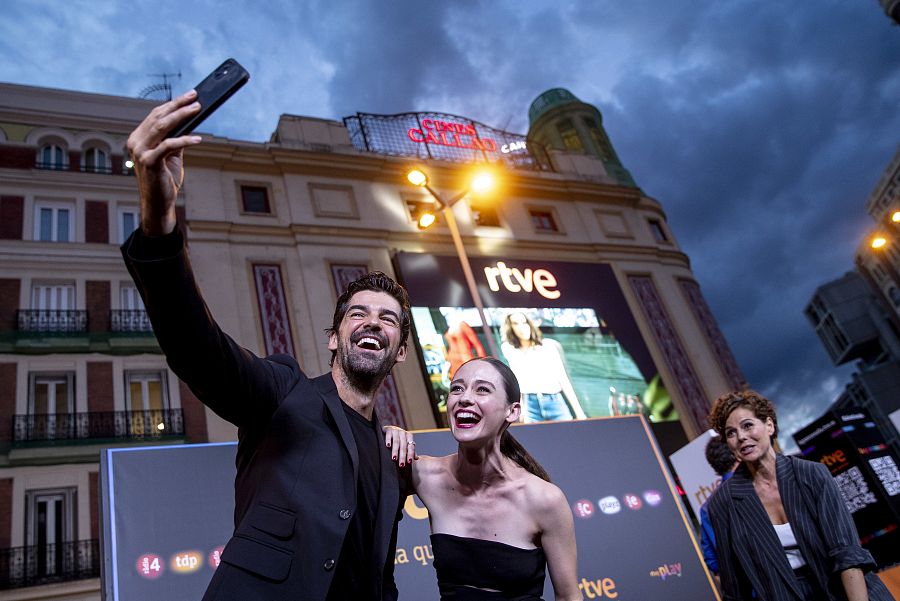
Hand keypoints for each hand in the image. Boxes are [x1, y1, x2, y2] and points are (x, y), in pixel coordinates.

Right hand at [126, 90, 202, 235]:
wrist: (159, 203)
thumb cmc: (165, 179)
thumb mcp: (171, 156)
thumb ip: (175, 140)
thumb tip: (189, 123)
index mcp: (139, 138)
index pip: (156, 115)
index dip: (173, 104)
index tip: (189, 96)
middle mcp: (136, 142)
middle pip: (158, 117)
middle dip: (178, 105)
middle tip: (195, 98)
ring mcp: (140, 151)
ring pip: (162, 126)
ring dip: (181, 116)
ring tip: (197, 109)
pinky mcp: (149, 162)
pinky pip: (169, 145)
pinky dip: (184, 140)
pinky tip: (198, 138)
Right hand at [383, 425, 416, 467]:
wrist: (390, 428)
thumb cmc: (399, 438)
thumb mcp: (405, 443)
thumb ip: (410, 450)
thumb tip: (416, 458)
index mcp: (409, 436)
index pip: (411, 446)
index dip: (410, 454)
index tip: (409, 462)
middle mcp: (403, 433)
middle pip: (403, 446)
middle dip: (402, 456)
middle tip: (401, 464)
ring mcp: (396, 430)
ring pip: (396, 442)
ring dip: (395, 450)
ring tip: (394, 458)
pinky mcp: (388, 429)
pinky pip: (389, 435)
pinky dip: (388, 440)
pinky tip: (388, 446)